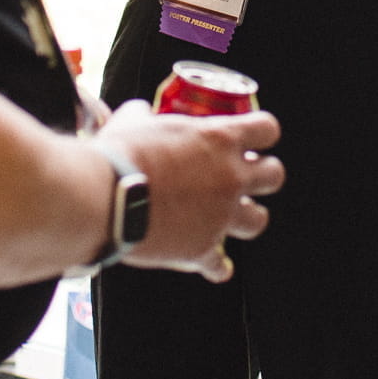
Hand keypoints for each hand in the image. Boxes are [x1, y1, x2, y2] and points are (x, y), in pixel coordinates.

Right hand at [98, 100, 284, 280]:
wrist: (104, 199)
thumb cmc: (119, 156)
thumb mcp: (132, 121)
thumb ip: (145, 115)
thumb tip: (141, 112)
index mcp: (219, 139)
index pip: (266, 129)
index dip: (262, 132)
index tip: (254, 137)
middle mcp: (229, 177)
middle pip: (274, 175)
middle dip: (262, 174)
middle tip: (242, 175)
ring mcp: (220, 215)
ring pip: (258, 219)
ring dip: (247, 216)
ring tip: (231, 216)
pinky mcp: (202, 249)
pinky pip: (220, 264)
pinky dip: (217, 265)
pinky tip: (212, 265)